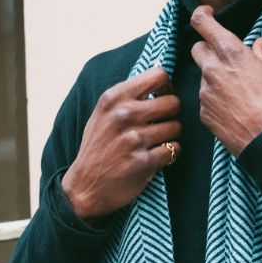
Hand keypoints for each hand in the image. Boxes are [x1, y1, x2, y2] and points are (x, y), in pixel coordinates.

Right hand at [61, 65, 181, 222]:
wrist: (85, 186)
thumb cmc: (98, 147)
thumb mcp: (103, 114)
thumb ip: (127, 97)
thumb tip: (161, 82)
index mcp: (113, 98)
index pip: (158, 76)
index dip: (167, 87)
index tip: (161, 98)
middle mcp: (123, 115)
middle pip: (173, 102)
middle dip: (171, 114)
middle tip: (161, 123)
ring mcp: (134, 139)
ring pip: (176, 127)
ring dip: (170, 136)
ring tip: (156, 142)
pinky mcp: (144, 161)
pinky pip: (174, 149)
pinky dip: (170, 153)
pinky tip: (157, 156)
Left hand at [190, 5, 261, 155]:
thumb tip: (257, 45)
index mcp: (231, 53)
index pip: (202, 23)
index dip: (201, 15)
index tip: (207, 14)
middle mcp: (212, 70)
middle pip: (197, 49)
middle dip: (209, 49)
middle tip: (227, 57)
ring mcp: (205, 93)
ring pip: (203, 76)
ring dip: (215, 77)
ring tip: (238, 91)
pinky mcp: (204, 113)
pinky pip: (206, 99)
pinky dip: (216, 99)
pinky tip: (234, 108)